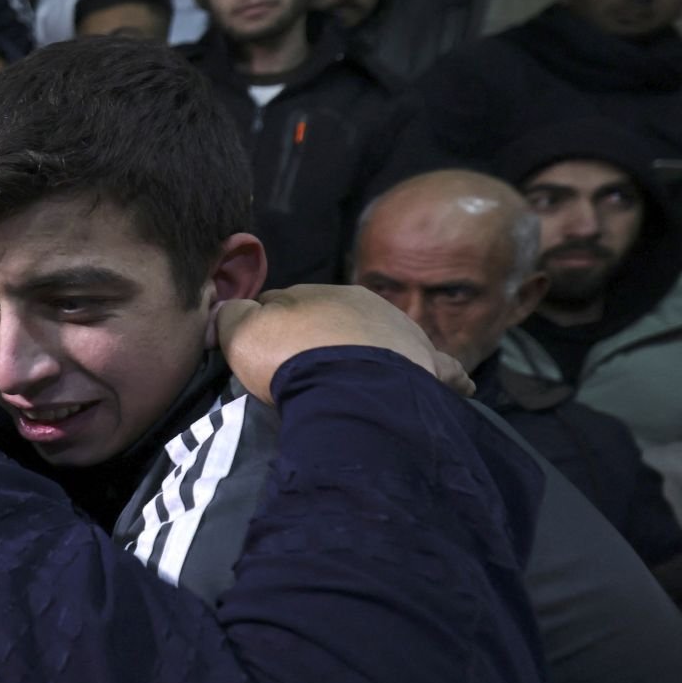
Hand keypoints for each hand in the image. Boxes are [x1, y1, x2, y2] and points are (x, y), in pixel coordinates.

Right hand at [209, 285, 465, 404]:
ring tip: (363, 384)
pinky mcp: (427, 365)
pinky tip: (455, 389)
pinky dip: (444, 376)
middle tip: (307, 375)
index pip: (287, 304)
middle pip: (337, 320)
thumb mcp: (241, 332)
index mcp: (317, 293)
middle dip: (323, 340)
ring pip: (385, 339)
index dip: (272, 329)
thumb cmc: (290, 357)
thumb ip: (232, 317)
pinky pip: (442, 368)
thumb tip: (226, 309)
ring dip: (375, 355)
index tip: (264, 357)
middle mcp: (363, 304)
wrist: (348, 384)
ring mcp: (399, 333)